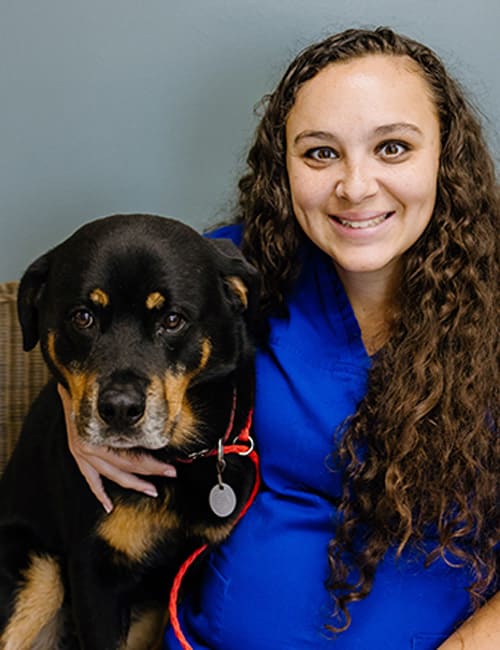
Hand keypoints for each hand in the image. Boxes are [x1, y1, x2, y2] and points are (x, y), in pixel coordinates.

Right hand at [57, 384, 176, 512]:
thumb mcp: (115, 399)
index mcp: (101, 436)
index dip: (154, 465)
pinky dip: (99, 493)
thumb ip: (133, 411)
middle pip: (125, 468)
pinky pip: (90, 479)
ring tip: (150, 490)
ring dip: (132, 484)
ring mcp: (82, 453)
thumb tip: (163, 415)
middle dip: (150, 473)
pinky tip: (108, 505)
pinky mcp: (78, 454)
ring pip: (111, 476)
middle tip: (170, 475)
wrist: (71, 382)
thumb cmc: (94, 388)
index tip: (171, 468)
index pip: (133, 458)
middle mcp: (90, 448)